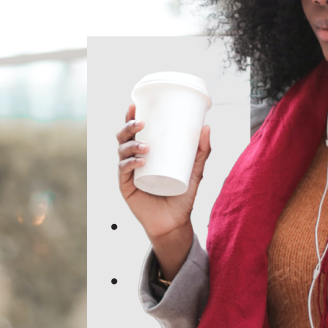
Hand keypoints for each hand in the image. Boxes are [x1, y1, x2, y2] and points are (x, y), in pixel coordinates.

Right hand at [116, 104, 211, 278]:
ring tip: (146, 146)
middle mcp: (133, 160)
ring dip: (131, 145)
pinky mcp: (126, 187)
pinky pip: (123, 171)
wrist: (175, 222)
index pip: (134, 131)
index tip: (135, 105)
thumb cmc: (182, 196)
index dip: (131, 116)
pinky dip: (130, 164)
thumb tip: (206, 127)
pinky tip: (140, 161)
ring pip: (121, 152)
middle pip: (123, 137)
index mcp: (145, 152)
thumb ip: (202, 151)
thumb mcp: (194, 170)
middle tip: (142, 123)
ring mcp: (128, 173)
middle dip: (128, 126)